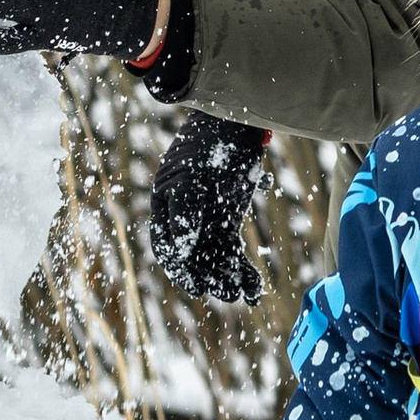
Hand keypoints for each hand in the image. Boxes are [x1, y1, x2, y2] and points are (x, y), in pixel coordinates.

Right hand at [150, 115, 267, 306]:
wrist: (234, 124)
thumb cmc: (207, 146)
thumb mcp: (190, 178)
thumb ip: (183, 215)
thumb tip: (181, 252)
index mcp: (165, 207)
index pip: (168, 247)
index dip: (181, 271)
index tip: (197, 287)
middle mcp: (184, 218)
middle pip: (194, 258)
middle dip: (210, 278)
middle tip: (228, 294)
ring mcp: (207, 220)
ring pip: (216, 259)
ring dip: (228, 278)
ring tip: (243, 294)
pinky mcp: (228, 220)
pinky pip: (233, 251)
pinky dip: (243, 269)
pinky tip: (255, 287)